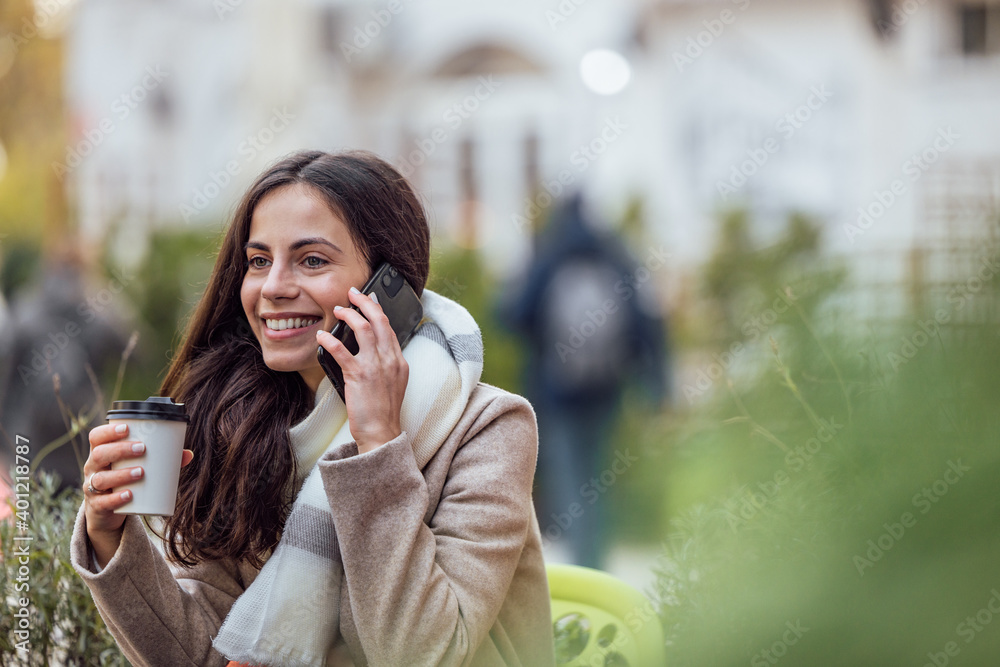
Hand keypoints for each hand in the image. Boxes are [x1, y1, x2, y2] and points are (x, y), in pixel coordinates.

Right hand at [84, 423, 193, 559]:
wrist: (107, 511)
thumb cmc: (124, 480)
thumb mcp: (136, 467)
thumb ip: (161, 461)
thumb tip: (188, 454)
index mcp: (101, 453)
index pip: (96, 437)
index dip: (108, 431)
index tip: (127, 428)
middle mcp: (93, 468)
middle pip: (99, 454)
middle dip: (120, 449)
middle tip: (142, 449)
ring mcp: (92, 487)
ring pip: (101, 478)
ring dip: (121, 474)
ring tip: (141, 472)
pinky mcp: (97, 506)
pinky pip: (103, 502)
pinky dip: (116, 498)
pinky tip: (130, 495)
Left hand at [316, 286, 408, 452]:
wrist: (381, 432)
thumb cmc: (383, 411)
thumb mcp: (393, 384)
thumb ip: (386, 364)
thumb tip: (371, 349)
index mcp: (399, 361)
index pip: (389, 328)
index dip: (377, 310)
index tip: (368, 300)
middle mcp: (390, 359)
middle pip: (380, 320)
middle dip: (365, 302)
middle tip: (353, 293)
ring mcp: (375, 366)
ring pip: (364, 328)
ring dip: (349, 315)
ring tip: (338, 310)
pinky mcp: (359, 375)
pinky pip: (341, 350)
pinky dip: (330, 339)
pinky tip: (322, 336)